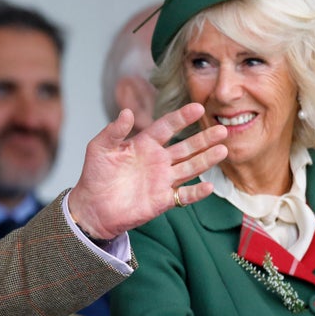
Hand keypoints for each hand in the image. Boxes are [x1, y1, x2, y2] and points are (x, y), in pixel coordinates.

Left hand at [66, 103, 227, 238]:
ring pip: (190, 167)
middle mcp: (158, 160)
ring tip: (223, 149)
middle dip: (204, 138)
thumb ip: (114, 130)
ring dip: (207, 159)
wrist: (91, 207)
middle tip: (222, 129)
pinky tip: (209, 185)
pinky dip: (197, 192)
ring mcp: (162, 180)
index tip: (198, 107)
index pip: (167, 127)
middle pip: (186, 146)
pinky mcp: (163, 200)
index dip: (182, 117)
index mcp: (144, 144)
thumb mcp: (100, 148)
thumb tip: (126, 112)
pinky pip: (184, 195)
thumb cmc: (95, 175)